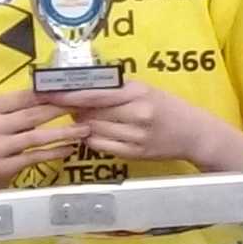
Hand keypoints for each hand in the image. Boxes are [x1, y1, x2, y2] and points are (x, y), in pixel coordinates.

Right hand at [0, 83, 84, 193]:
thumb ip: (21, 107)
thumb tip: (56, 92)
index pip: (25, 96)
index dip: (51, 94)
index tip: (74, 91)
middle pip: (32, 114)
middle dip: (62, 110)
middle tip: (84, 107)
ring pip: (36, 137)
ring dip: (64, 133)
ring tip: (84, 129)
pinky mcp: (3, 166)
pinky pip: (35, 157)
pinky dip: (54, 152)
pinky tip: (69, 148)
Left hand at [61, 79, 216, 168]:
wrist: (194, 133)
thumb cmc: (168, 107)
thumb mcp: (146, 89)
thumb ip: (116, 89)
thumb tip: (81, 91)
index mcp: (138, 93)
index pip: (95, 94)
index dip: (69, 95)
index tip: (49, 93)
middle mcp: (137, 114)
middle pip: (91, 113)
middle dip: (74, 109)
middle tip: (63, 105)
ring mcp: (135, 136)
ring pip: (94, 130)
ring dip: (82, 124)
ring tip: (81, 118)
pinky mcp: (134, 154)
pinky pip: (101, 146)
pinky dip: (92, 139)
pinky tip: (94, 133)